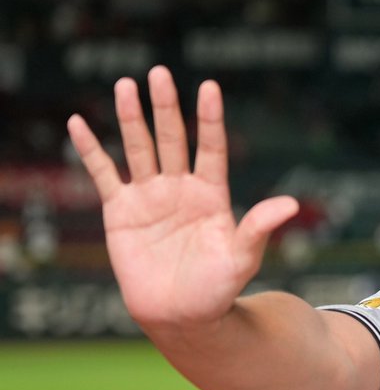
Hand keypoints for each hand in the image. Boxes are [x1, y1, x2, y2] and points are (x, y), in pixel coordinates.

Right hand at [67, 66, 298, 328]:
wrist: (181, 316)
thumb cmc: (217, 289)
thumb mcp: (243, 257)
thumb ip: (260, 227)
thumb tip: (290, 204)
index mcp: (212, 195)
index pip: (211, 148)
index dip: (210, 118)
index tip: (210, 86)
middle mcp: (181, 189)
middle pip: (174, 139)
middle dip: (166, 107)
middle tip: (159, 73)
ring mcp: (150, 197)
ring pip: (140, 148)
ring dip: (132, 118)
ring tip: (127, 84)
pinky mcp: (121, 211)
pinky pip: (103, 174)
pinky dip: (91, 149)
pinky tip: (79, 123)